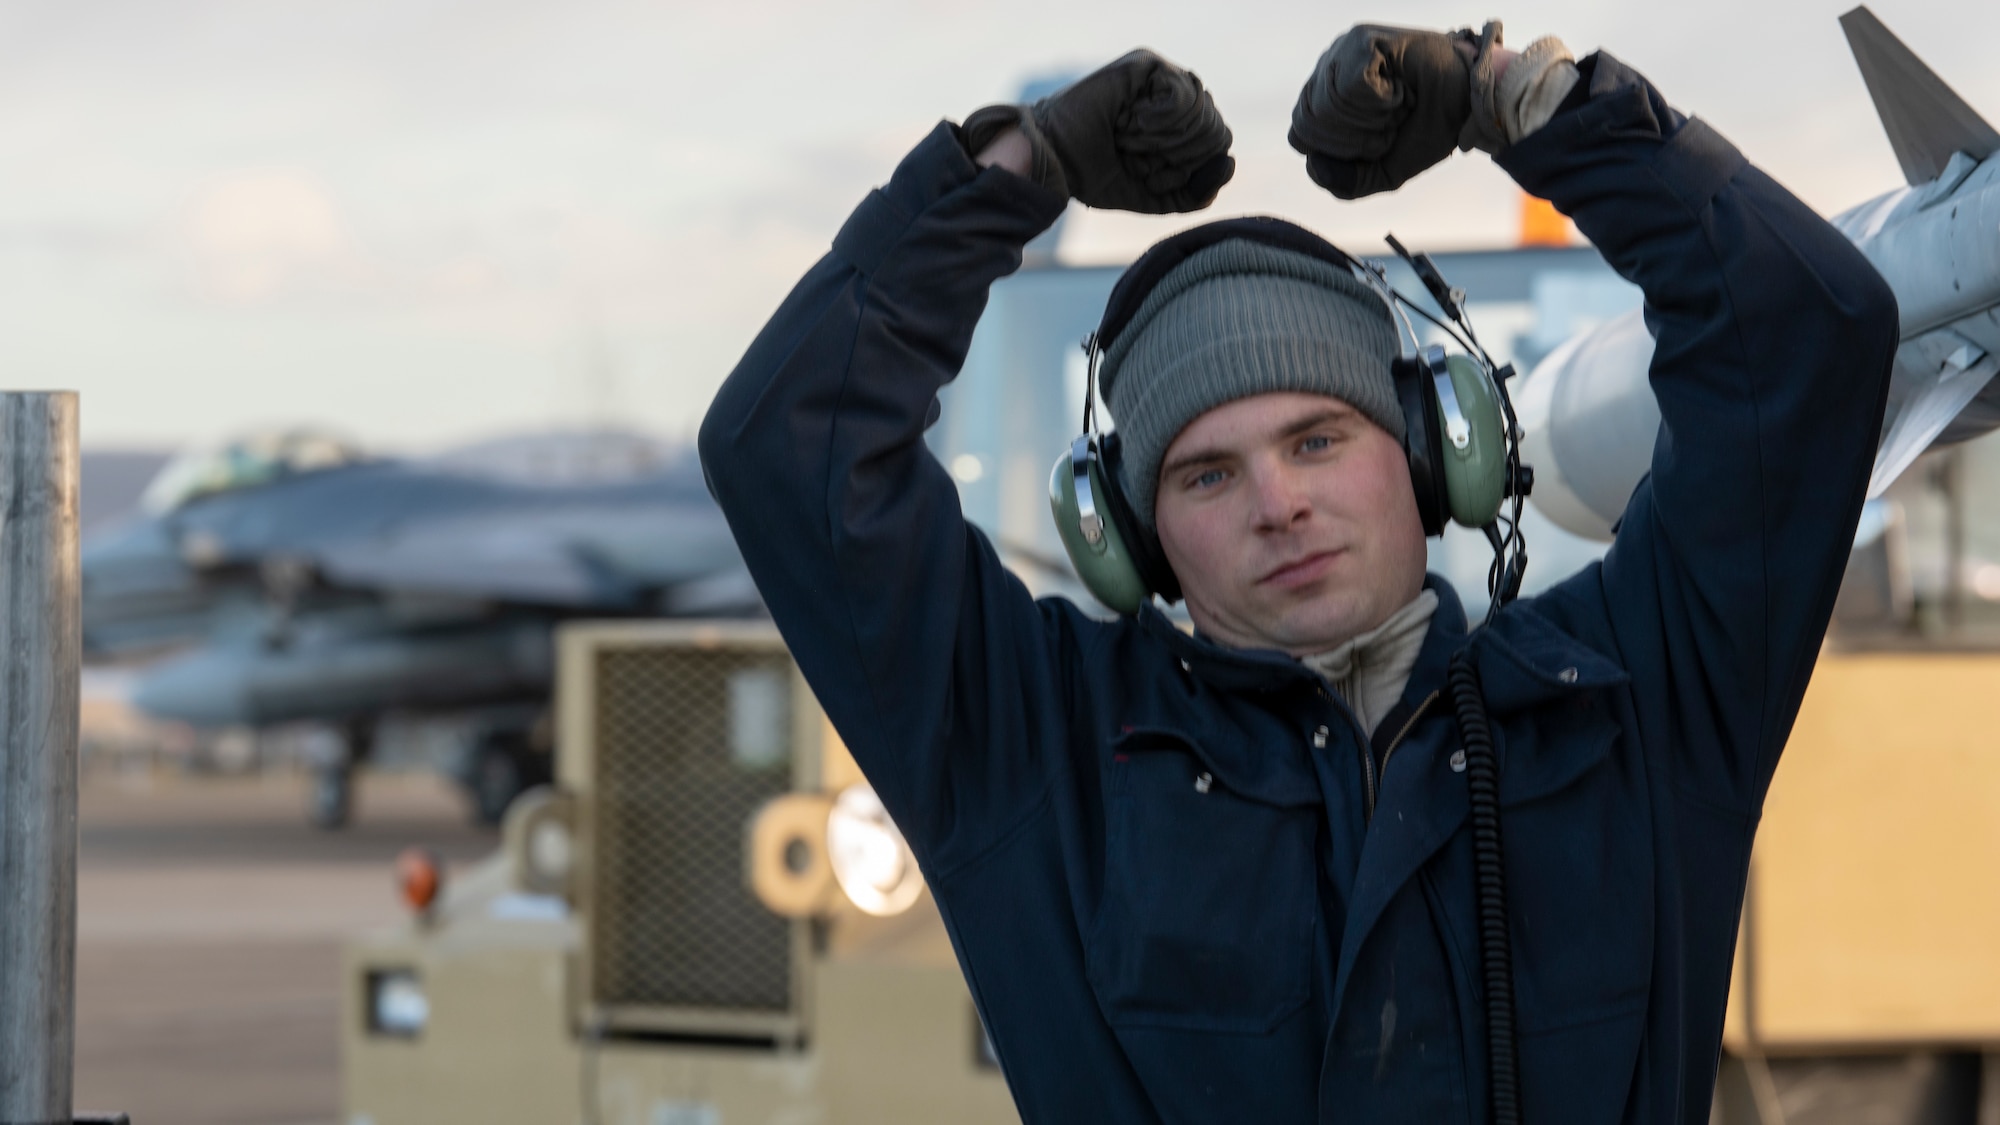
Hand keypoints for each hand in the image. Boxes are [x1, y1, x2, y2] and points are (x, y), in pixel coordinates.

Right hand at [966, 49, 1234, 213]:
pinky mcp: (1147, 64)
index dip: (1187, 168)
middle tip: (1136, 153)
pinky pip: (1183, 95)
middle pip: (1216, 129)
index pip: (1217, 144)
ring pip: (1203, 112)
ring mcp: (1163, 76)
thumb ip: (1198, 192)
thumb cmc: (1098, 176)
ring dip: (1164, 139)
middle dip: (1176, 155)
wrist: (1057, 160)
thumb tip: (1229, 163)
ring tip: (1130, 136)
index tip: (1147, 172)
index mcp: (1181, 124)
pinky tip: (1132, 120)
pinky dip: (1159, 120)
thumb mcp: (1158, 196)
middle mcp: (1176, 96)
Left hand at [1288, 22, 1502, 198]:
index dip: (1340, 153)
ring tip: (1397, 104)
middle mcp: (1326, 72)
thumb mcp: (1381, 171)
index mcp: (1323, 100)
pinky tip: (1400, 87)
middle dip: (1356, 139)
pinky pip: (1352, 88)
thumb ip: (1344, 183)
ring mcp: (1341, 52)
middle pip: (1309, 124)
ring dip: (1371, 119)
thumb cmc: (1425, 129)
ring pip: (1328, 106)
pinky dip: (1382, 100)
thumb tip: (1313, 165)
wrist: (1469, 105)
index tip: (1378, 142)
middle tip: (1390, 123)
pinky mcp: (1362, 40)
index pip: (1300, 137)